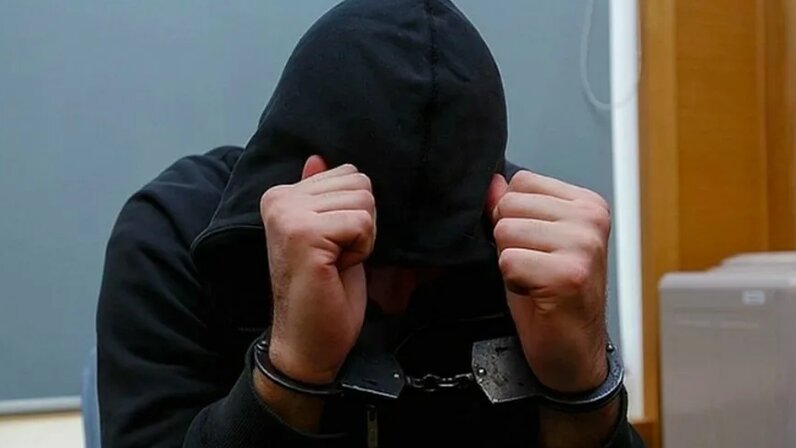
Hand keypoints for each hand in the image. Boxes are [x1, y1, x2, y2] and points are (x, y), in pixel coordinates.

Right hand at [260, 155, 373, 384]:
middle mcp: (278, 198)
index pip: (349, 174)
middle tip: (335, 257)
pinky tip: (336, 269)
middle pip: (361, 183)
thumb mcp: (328, 235)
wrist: (308, 343)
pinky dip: (362, 250)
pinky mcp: (304, 234)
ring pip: (365, 201)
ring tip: (334, 263)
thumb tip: (317, 158)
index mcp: (281, 195)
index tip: (332, 246)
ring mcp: (288, 215)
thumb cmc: (324, 293)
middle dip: (361, 224)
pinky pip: (363, 223)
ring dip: (361, 238)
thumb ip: (320, 196)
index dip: (355, 214)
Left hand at [485, 170, 610, 392]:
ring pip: (505, 231)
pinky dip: (512, 282)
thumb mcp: (531, 244)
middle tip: (535, 267)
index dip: (514, 217)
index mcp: (588, 205)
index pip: (522, 181)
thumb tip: (492, 183)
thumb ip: (513, 210)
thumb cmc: (554, 299)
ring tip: (535, 280)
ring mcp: (583, 245)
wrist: (572, 353)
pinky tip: (536, 294)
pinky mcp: (568, 274)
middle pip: (509, 204)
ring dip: (510, 262)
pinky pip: (508, 260)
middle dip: (509, 240)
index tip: (536, 247)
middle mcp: (591, 220)